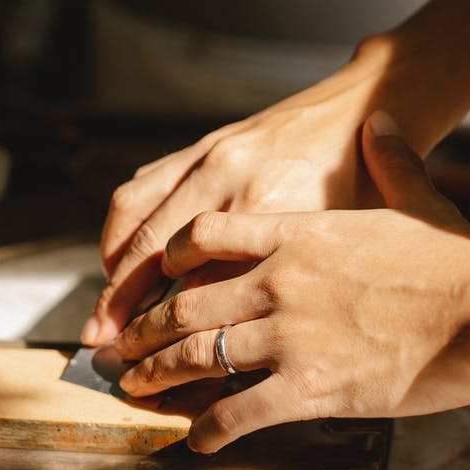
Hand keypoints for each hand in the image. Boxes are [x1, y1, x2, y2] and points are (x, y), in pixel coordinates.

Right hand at [81, 41, 409, 345]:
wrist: (366, 106)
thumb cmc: (362, 183)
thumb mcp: (337, 244)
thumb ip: (286, 283)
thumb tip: (244, 342)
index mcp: (270, 211)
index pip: (202, 283)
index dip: (174, 329)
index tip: (157, 363)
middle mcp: (231, 181)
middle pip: (154, 253)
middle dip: (120, 304)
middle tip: (103, 343)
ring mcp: (211, 157)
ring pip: (137, 215)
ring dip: (112, 263)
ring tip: (106, 304)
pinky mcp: (203, 143)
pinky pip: (144, 184)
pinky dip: (123, 224)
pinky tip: (121, 254)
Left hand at [113, 111, 469, 452]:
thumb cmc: (459, 261)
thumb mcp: (418, 197)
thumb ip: (390, 160)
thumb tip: (384, 121)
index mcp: (300, 236)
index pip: (206, 236)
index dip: (169, 257)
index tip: (156, 275)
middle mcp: (279, 282)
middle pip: (184, 303)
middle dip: (144, 329)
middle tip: (122, 348)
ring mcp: (289, 336)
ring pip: (197, 355)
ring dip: (158, 375)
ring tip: (136, 389)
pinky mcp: (309, 389)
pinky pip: (238, 413)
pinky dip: (210, 429)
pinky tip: (195, 440)